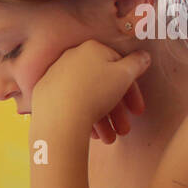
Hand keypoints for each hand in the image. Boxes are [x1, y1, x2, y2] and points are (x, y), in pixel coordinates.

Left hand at [31, 39, 149, 143]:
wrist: (59, 118)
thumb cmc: (95, 93)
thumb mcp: (124, 75)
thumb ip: (137, 63)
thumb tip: (143, 56)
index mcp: (91, 48)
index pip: (119, 68)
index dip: (132, 92)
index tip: (137, 111)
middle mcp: (71, 58)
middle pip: (102, 85)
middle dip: (117, 111)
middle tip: (124, 130)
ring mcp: (55, 75)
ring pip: (87, 96)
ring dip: (102, 119)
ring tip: (109, 139)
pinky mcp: (44, 93)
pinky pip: (70, 103)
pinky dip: (83, 116)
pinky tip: (92, 134)